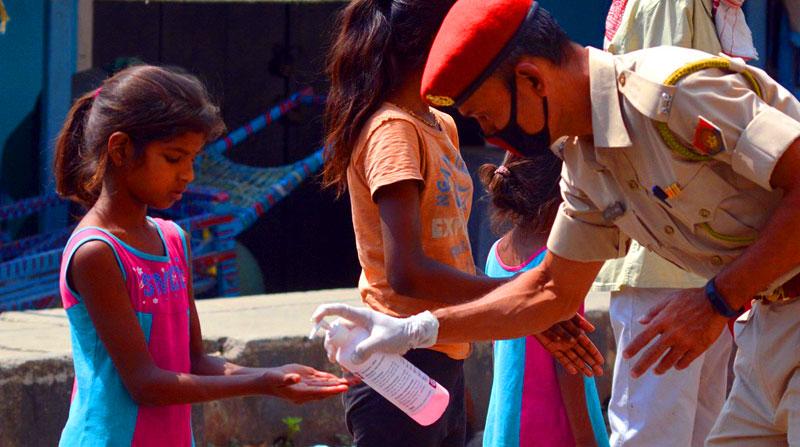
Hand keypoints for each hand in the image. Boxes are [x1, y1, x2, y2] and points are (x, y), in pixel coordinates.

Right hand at [261, 364, 349, 403]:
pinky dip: (332, 378)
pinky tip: (340, 377)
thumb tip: (297, 379)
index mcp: (302, 392)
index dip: (333, 389)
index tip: (344, 387)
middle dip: (343, 385)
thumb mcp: (277, 379)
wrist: (267, 380)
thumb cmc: (271, 380)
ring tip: (354, 379)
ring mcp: (309, 384)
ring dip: (340, 382)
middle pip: (329, 388)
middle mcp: (308, 390)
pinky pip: (322, 379)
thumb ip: (288, 379)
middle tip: (357, 381)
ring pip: (328, 383)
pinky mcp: (308, 378)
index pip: (321, 391)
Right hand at [311, 304, 438, 362]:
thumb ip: (367, 349)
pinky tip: (349, 367)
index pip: (338, 309)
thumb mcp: (382, 342)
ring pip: (343, 339)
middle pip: (336, 329)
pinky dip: (348, 355)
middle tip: (332, 357)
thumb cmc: (399, 334)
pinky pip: (352, 346)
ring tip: (339, 364)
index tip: (313, 320)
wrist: (413, 336)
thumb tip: (352, 361)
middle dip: (330, 342)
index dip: (323, 312)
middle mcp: (358, 322)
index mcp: (361, 316)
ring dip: (338, 350)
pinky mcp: (366, 340)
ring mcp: (362, 331)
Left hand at [535, 313, 603, 375]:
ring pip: (573, 358)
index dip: (594, 353)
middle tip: (600, 373)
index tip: (602, 362)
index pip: (587, 345)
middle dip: (591, 363)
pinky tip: (574, 371)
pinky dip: (567, 364)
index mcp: (575, 332)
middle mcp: (569, 340)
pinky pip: (560, 358)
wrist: (538, 313)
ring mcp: (560, 345)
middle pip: (582, 354)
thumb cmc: (554, 311)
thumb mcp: (569, 315)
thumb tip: (593, 330)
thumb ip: (580, 322)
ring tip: (590, 375)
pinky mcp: (551, 347)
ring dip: (581, 366)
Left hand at [623, 287, 727, 376]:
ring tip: (656, 371)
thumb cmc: (690, 298)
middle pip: (653, 354)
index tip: (625, 356)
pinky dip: (679, 365)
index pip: (643, 338)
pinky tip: (676, 366)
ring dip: (661, 368)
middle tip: (634, 374)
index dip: (633, 348)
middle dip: (642, 366)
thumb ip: (653, 312)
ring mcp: (686, 342)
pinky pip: (686, 361)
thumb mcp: (669, 300)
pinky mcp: (699, 347)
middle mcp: (672, 333)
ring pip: (669, 360)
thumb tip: (640, 321)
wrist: (715, 301)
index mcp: (663, 321)